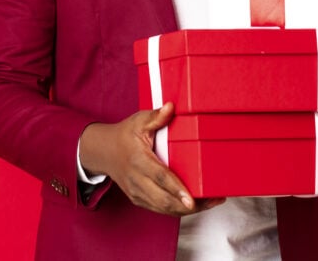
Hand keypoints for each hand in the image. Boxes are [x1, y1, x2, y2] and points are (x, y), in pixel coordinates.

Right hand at [79, 102, 225, 216]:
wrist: (104, 152)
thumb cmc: (124, 135)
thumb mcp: (138, 121)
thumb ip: (155, 116)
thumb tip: (171, 107)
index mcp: (138, 161)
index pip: (159, 177)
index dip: (177, 189)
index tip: (191, 198)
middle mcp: (136, 180)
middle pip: (164, 200)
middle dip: (189, 205)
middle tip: (213, 200)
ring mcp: (137, 193)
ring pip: (163, 209)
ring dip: (187, 210)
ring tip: (210, 202)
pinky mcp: (139, 199)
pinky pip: (160, 210)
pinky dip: (178, 210)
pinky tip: (195, 205)